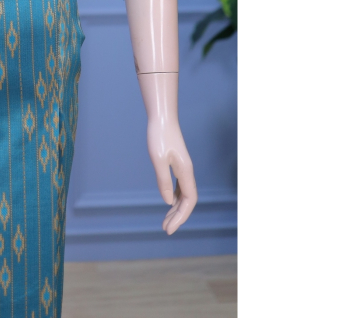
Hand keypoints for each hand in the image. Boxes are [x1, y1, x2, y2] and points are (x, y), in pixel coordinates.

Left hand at [144, 102, 197, 234]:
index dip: (181, 217)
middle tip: (165, 229)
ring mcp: (183, 168)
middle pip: (187, 201)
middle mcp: (187, 172)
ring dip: (176, 208)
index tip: (169, 228)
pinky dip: (175, 197)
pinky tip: (168, 202)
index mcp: (186, 172)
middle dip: (178, 216)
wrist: (162, 117)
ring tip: (166, 221)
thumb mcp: (158, 159)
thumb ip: (164, 180)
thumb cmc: (159, 136)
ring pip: (184, 194)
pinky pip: (180, 187)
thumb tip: (168, 201)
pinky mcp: (177, 164)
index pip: (189, 201)